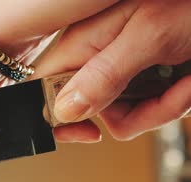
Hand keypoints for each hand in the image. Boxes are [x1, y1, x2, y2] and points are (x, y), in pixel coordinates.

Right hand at [34, 0, 190, 141]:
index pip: (43, 89)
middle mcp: (93, 57)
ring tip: (186, 85)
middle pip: (89, 111)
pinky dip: (171, 103)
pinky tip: (187, 83)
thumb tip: (64, 111)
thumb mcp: (149, 38)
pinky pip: (143, 109)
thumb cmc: (189, 4)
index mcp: (82, 43)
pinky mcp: (139, 76)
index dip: (58, 117)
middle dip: (133, 113)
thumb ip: (104, 75)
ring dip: (160, 109)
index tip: (88, 131)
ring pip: (120, 115)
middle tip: (167, 98)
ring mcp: (117, 68)